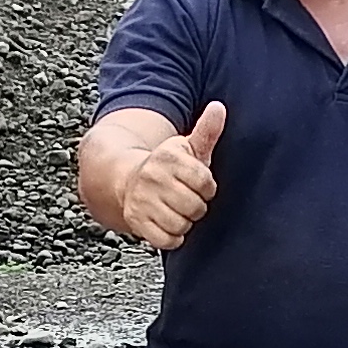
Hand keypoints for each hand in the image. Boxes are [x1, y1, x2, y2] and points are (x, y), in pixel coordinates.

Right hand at [117, 101, 227, 250]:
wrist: (128, 179)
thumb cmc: (167, 167)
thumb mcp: (188, 147)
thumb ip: (207, 130)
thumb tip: (219, 107)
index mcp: (168, 157)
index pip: (205, 182)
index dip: (207, 188)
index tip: (199, 185)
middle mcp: (152, 177)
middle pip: (195, 207)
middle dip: (196, 207)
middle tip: (187, 199)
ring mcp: (142, 200)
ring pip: (181, 225)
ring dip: (184, 222)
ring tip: (176, 211)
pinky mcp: (136, 220)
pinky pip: (166, 240)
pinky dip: (172, 238)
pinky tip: (168, 224)